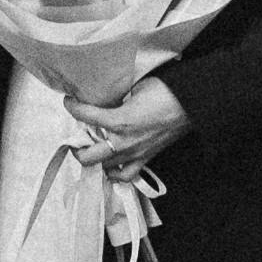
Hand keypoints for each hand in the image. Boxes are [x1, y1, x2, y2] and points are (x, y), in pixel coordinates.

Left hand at [65, 76, 190, 181]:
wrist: (192, 104)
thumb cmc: (165, 91)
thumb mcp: (134, 86)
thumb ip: (116, 94)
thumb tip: (104, 94)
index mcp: (118, 120)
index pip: (84, 116)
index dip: (72, 107)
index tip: (69, 101)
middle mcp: (123, 142)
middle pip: (88, 156)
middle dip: (76, 147)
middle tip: (75, 136)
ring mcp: (135, 153)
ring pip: (105, 167)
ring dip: (95, 158)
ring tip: (92, 148)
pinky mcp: (146, 159)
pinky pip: (126, 175)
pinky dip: (115, 173)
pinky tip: (111, 164)